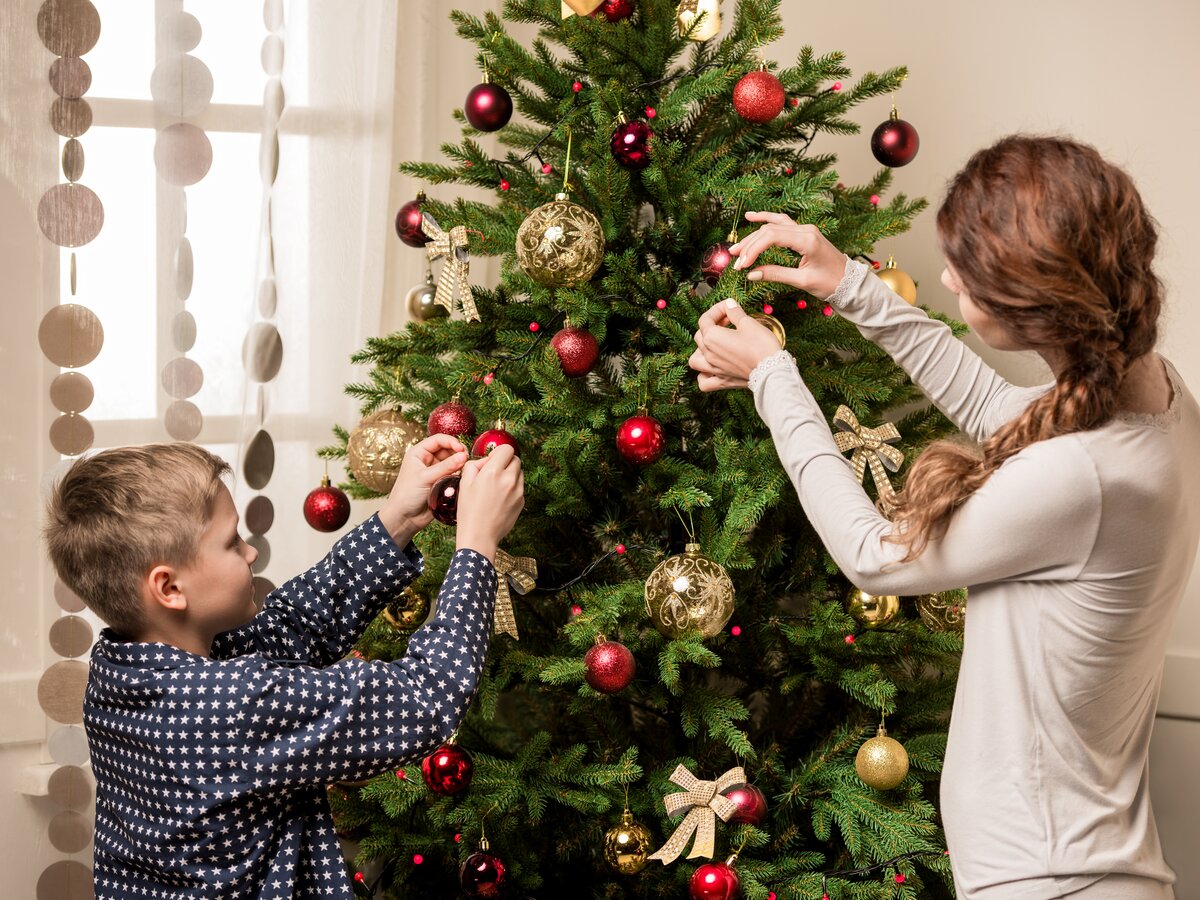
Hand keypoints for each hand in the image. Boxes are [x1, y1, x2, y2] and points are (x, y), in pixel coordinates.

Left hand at [379, 434, 468, 542]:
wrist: (405, 517)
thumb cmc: (407, 495)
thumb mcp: (425, 477)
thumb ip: (446, 466)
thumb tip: (463, 456)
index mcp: (419, 453)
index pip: (438, 439)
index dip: (452, 442)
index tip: (462, 450)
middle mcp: (427, 460)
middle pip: (448, 449)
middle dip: (458, 453)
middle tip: (466, 461)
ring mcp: (435, 471)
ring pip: (452, 462)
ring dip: (459, 465)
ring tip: (463, 471)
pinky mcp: (441, 482)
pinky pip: (454, 474)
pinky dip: (459, 475)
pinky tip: (460, 479)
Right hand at [455, 443, 524, 561]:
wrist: (479, 535)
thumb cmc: (469, 510)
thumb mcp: (464, 483)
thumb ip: (475, 464)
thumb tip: (486, 460)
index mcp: (493, 472)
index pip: (507, 448)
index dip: (499, 452)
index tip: (492, 460)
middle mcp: (509, 479)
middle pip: (516, 459)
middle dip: (505, 462)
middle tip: (493, 473)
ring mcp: (518, 491)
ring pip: (519, 473)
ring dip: (510, 474)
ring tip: (496, 487)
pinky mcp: (522, 501)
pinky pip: (520, 487)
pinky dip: (512, 488)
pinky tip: (500, 498)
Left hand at [689, 298, 780, 391]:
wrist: (772, 371)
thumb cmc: (761, 346)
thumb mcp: (748, 323)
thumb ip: (734, 312)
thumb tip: (729, 304)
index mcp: (711, 337)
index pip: (705, 319)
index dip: (717, 309)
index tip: (729, 307)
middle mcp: (708, 354)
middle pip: (699, 336)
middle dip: (711, 325)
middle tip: (727, 321)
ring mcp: (713, 370)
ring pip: (695, 360)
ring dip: (700, 351)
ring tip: (713, 346)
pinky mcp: (722, 382)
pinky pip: (703, 382)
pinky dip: (703, 376)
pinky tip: (711, 370)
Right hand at [728, 211, 846, 298]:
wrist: (849, 281)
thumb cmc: (830, 282)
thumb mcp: (803, 281)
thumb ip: (776, 275)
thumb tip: (751, 274)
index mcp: (807, 240)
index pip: (771, 238)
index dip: (753, 250)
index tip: (741, 265)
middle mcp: (805, 230)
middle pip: (769, 231)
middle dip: (749, 246)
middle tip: (735, 261)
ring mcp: (805, 229)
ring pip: (773, 226)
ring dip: (753, 236)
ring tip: (736, 247)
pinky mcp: (804, 233)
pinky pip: (781, 222)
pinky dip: (766, 219)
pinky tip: (752, 217)